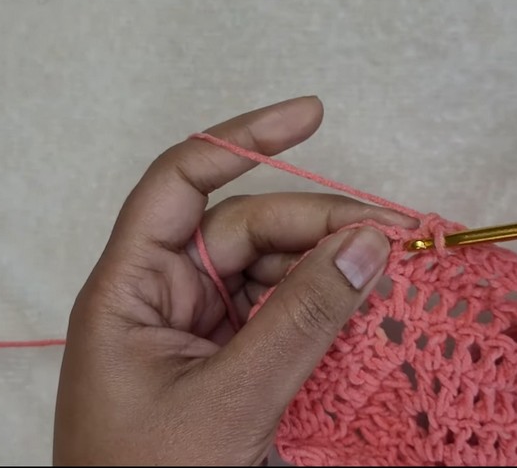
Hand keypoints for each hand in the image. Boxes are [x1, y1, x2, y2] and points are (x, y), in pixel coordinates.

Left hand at [52, 97, 417, 464]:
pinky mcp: (226, 365)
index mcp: (130, 289)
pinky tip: (361, 310)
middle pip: (242, 228)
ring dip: (325, 269)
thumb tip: (368, 245)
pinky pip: (278, 317)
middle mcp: (161, 298)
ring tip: (386, 276)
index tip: (312, 115)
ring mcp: (196, 333)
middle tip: (387, 239)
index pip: (182, 182)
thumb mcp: (231, 401)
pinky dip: (320, 311)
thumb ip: (302, 320)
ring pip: (268, 273)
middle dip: (313, 224)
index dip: (244, 136)